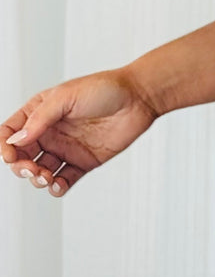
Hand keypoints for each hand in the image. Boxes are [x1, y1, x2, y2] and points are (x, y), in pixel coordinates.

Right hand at [1, 68, 158, 196]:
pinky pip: (64, 180)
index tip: (10, 156)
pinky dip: (57, 188)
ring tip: (47, 177)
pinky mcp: (84, 162)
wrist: (139, 98)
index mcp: (40, 112)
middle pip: (22, 156)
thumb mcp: (67, 97)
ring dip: (37, 179)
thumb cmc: (105, 88)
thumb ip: (40, 118)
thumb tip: (16, 140)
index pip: (10, 132)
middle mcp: (50, 132)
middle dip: (21, 167)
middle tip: (31, 169)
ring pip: (41, 171)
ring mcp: (66, 148)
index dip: (4, 146)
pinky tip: (58, 185)